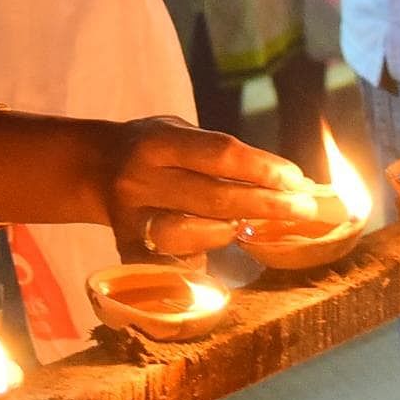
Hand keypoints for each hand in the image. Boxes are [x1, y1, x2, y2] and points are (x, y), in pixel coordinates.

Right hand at [93, 117, 312, 256]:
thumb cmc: (157, 150)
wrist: (95, 168)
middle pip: (213, 197)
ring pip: (190, 234)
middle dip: (266, 205)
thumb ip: (223, 156)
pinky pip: (169, 266)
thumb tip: (289, 182)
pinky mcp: (126, 250)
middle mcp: (141, 180)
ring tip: (253, 226)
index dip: (262, 169)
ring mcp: (130, 218)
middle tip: (305, 209)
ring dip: (231, 231)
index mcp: (158, 143)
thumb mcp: (181, 133)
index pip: (220, 155)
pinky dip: (198, 262)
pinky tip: (216, 255)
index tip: (297, 179)